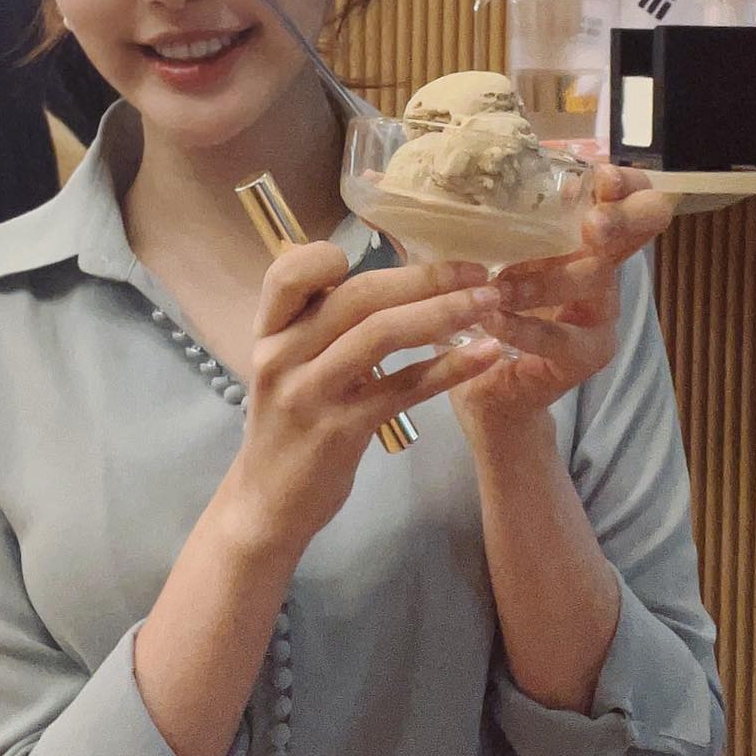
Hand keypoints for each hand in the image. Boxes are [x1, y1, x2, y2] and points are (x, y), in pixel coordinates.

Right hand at [220, 247, 506, 555]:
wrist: (267, 502)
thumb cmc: (289, 426)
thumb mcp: (288, 367)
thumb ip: (320, 325)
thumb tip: (389, 281)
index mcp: (270, 332)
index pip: (290, 270)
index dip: (334, 255)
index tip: (389, 253)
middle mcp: (283, 355)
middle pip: (356, 296)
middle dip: (423, 277)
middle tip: (476, 270)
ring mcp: (310, 393)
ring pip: (381, 335)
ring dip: (443, 313)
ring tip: (488, 302)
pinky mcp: (341, 431)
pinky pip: (402, 389)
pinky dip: (449, 367)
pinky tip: (485, 354)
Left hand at [450, 165, 675, 437]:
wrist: (483, 388)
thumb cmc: (486, 310)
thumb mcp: (486, 256)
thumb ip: (485, 219)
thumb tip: (450, 177)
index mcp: (586, 237)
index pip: (630, 195)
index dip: (626, 183)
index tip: (600, 175)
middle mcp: (605, 269)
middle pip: (641, 228)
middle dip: (620, 218)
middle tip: (592, 224)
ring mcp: (601, 314)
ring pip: (592, 279)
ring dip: (541, 278)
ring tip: (497, 284)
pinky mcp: (585, 355)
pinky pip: (558, 336)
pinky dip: (521, 326)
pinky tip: (490, 319)